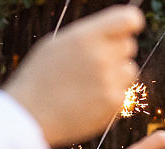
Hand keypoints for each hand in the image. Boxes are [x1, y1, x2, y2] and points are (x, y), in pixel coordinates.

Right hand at [1, 6, 143, 147]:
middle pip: (129, 45)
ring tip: (90, 81)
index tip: (130, 28)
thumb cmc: (42, 76)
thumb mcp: (57, 44)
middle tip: (95, 62)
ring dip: (117, 73)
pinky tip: (90, 98)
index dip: (132, 22)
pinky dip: (111, 94)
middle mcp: (100, 56)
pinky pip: (123, 92)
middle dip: (116, 51)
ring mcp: (109, 81)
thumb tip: (115, 30)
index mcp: (85, 36)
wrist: (32, 113)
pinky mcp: (113, 102)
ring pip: (130, 69)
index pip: (128, 19)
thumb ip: (89, 35)